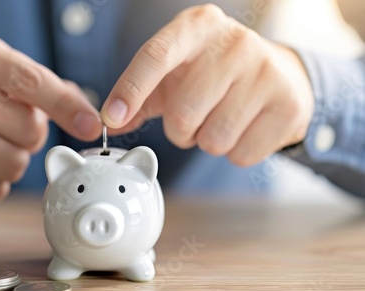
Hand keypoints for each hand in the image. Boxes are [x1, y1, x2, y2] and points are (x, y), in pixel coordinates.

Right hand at [0, 35, 101, 201]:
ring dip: (16, 159)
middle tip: (10, 125)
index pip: (33, 83)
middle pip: (30, 133)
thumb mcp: (13, 72)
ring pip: (15, 166)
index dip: (67, 108)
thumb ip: (55, 91)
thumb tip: (90, 122)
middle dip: (32, 135)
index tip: (92, 126)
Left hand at [101, 5, 313, 165]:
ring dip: (207, 142)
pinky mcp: (288, 105)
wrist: (278, 74)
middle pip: (183, 115)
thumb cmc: (214, 74)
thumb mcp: (175, 73)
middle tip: (193, 119)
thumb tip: (110, 123)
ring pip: (213, 140)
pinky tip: (244, 128)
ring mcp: (266, 72)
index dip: (130, 90)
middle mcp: (233, 43)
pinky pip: (241, 154)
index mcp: (196, 27)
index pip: (155, 56)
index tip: (111, 118)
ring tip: (220, 120)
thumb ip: (140, 96)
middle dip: (180, 131)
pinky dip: (235, 152)